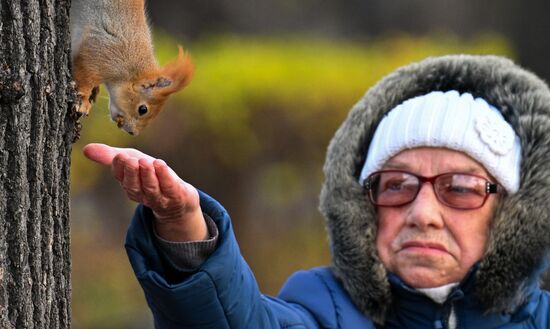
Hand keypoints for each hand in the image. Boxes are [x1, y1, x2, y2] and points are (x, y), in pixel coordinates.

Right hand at [83, 143, 207, 241]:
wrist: (179, 200)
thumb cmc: (152, 177)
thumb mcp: (133, 163)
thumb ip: (111, 157)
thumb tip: (86, 149)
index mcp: (129, 186)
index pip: (121, 177)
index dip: (119, 168)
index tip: (118, 156)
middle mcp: (142, 194)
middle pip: (133, 186)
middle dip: (131, 173)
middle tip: (129, 159)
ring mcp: (160, 197)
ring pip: (151, 188)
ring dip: (147, 175)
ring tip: (145, 161)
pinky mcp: (176, 195)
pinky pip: (169, 187)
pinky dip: (164, 176)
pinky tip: (160, 164)